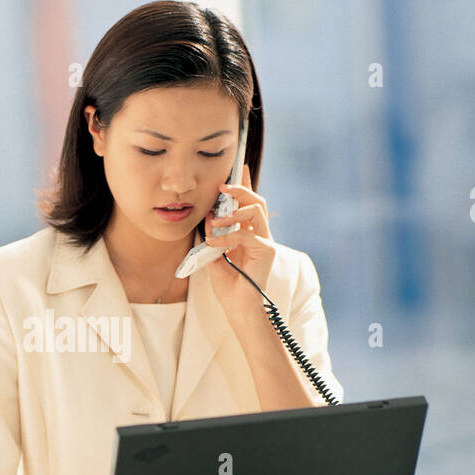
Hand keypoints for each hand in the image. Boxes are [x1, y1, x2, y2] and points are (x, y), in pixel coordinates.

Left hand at [206, 163, 277, 308]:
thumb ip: (213, 235)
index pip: (249, 204)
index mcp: (249, 233)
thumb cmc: (228, 285)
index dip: (245, 185)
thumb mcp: (214, 255)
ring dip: (234, 212)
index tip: (239, 168)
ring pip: (256, 212)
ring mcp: (266, 242)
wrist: (238, 307)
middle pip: (256, 201)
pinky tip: (214, 243)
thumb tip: (208, 215)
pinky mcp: (266, 251)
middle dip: (240, 190)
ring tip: (216, 220)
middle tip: (222, 187)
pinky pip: (246, 236)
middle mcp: (260, 235)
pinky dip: (227, 237)